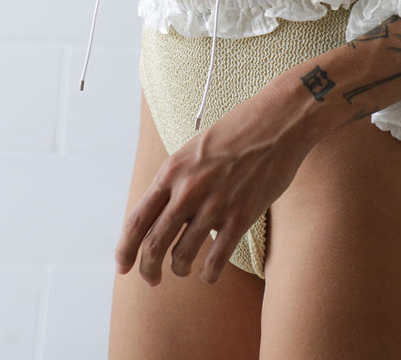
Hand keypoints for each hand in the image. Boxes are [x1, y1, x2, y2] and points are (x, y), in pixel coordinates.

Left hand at [115, 85, 313, 284]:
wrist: (277, 121)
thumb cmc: (237, 131)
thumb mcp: (195, 148)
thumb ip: (177, 178)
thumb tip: (163, 209)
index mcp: (172, 171)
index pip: (137, 220)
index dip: (125, 249)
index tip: (122, 265)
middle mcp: (187, 190)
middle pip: (153, 245)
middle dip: (147, 269)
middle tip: (151, 279)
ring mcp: (214, 205)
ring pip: (181, 257)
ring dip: (178, 269)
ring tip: (182, 268)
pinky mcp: (241, 217)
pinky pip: (215, 261)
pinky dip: (208, 274)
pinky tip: (209, 272)